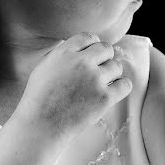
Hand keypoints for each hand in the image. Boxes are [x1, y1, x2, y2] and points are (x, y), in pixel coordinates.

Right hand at [18, 32, 132, 135]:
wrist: (40, 126)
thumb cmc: (39, 99)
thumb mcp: (44, 67)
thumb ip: (62, 54)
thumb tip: (78, 46)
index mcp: (64, 53)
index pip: (88, 37)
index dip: (93, 45)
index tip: (93, 55)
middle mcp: (81, 63)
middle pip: (106, 48)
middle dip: (105, 57)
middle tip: (100, 70)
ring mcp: (94, 80)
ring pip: (117, 66)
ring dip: (112, 73)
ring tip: (103, 84)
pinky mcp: (104, 98)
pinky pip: (125, 85)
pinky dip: (121, 87)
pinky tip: (114, 92)